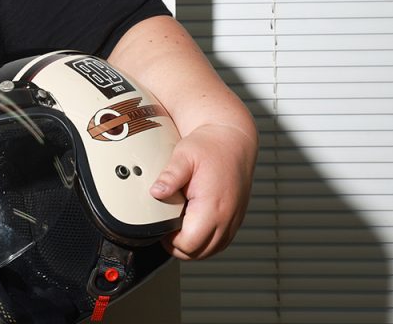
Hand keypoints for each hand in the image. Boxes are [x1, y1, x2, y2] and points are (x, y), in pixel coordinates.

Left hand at [150, 122, 256, 259]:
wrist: (232, 139)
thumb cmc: (210, 146)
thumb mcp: (184, 155)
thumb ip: (170, 176)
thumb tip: (156, 192)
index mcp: (213, 206)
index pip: (190, 244)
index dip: (171, 241)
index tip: (161, 229)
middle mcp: (227, 217)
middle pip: (200, 253)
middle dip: (179, 247)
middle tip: (165, 230)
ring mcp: (234, 219)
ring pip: (212, 250)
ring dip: (194, 247)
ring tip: (177, 229)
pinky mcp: (236, 217)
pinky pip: (221, 241)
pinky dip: (206, 241)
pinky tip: (193, 227)